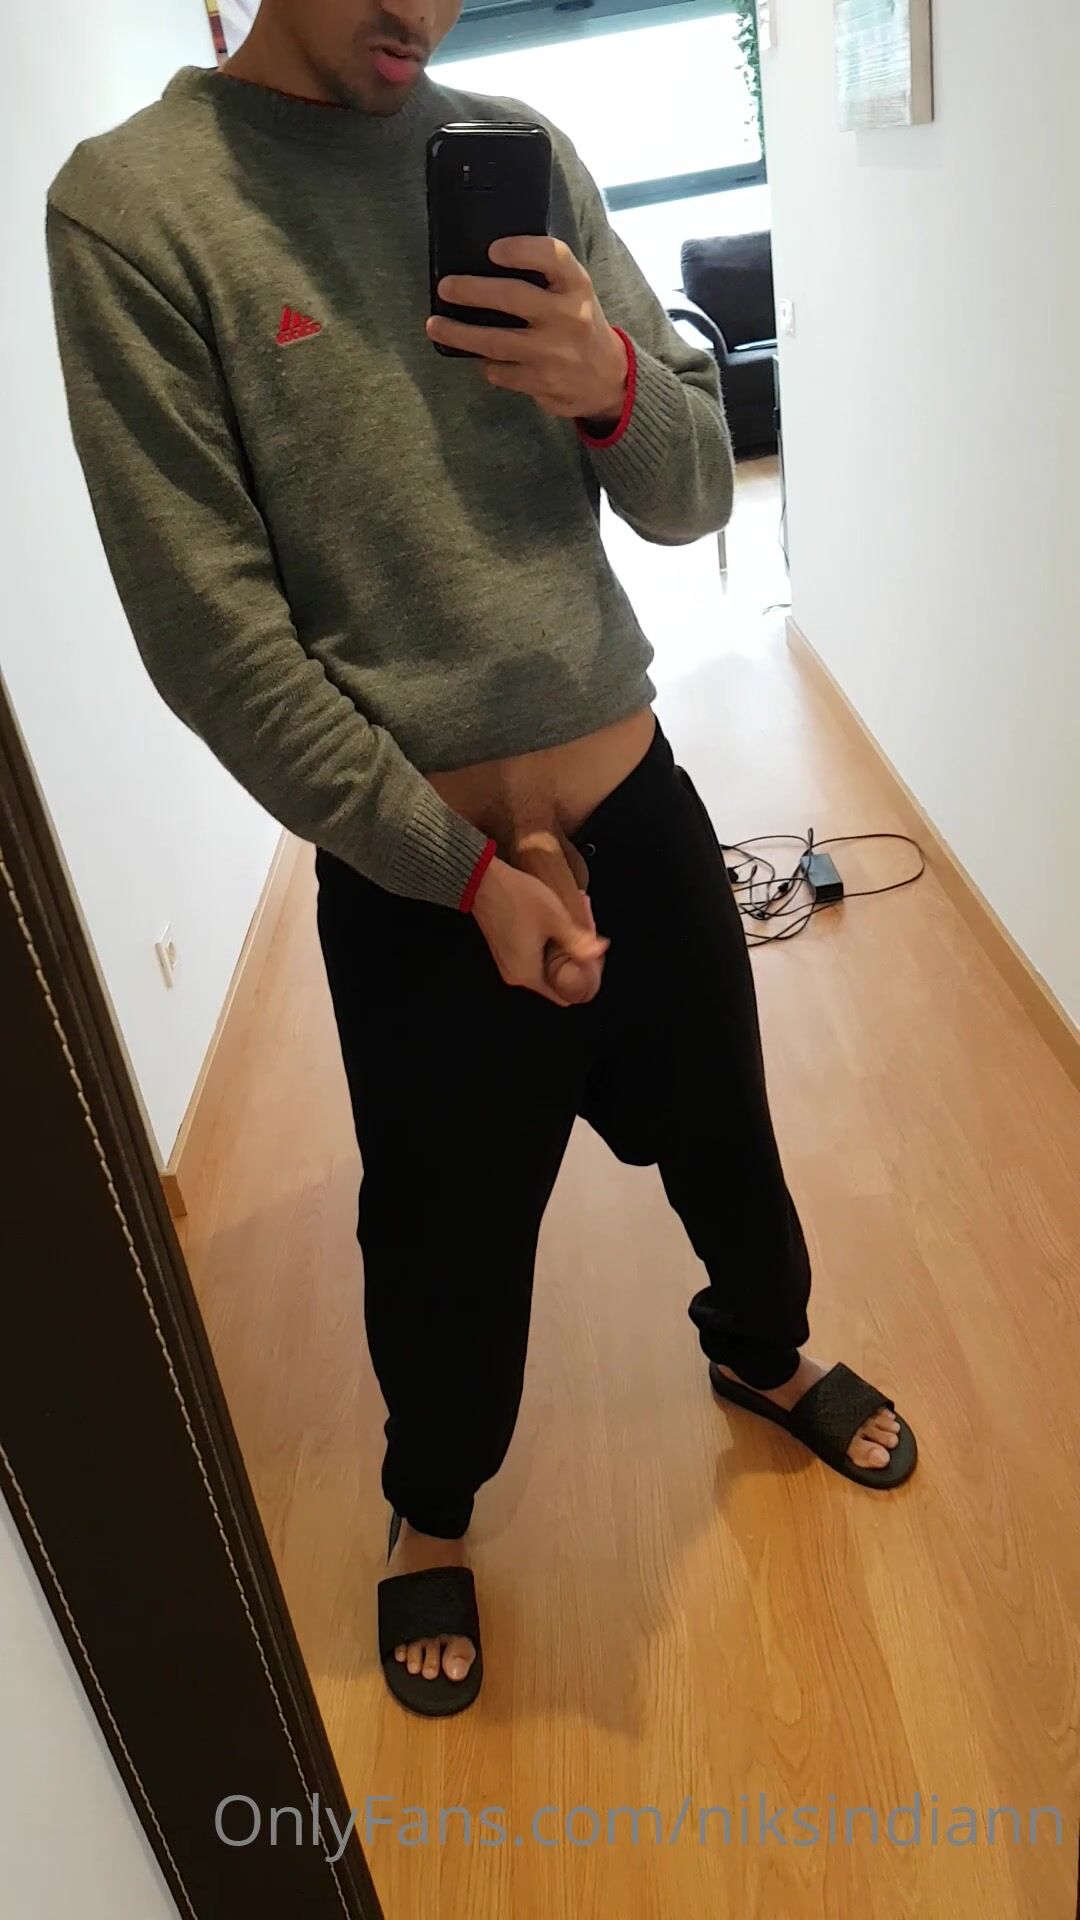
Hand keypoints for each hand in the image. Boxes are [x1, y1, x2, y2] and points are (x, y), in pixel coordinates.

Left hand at [426, 237, 628, 424]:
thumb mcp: (575, 293)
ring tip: (435, 326)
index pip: (552, 257)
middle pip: (512, 297)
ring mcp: (553, 353)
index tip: (492, 250)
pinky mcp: (541, 383)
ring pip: (495, 342)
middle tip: (446, 287)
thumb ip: (544, 277)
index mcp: (577, 286)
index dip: (521, 250)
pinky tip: (477, 356)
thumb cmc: (580, 326)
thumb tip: (486, 263)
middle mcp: (568, 316)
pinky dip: (484, 363)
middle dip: (472, 290)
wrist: (609, 380)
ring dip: (459, 334)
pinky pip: (499, 371)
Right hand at [509, 827, 606, 1002]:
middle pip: (556, 979)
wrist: (482, 879)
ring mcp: (509, 961)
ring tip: (570, 920)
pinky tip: (554, 918)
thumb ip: (579, 941)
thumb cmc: (516, 898)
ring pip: (546, 964)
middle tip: (583, 933)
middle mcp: (516, 974)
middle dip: (573, 959)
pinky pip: (534, 954)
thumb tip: (599, 951)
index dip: (581, 981)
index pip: (564, 997)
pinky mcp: (506, 948)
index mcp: (528, 975)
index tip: (589, 958)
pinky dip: (547, 941)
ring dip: (561, 946)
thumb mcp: (556, 919)